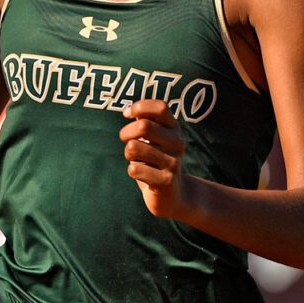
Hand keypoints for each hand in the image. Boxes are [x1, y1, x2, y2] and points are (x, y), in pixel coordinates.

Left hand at [120, 100, 186, 217]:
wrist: (172, 195)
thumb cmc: (156, 160)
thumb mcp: (154, 138)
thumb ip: (145, 121)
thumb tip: (129, 111)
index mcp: (174, 128)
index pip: (160, 108)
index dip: (140, 107)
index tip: (127, 115)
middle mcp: (177, 143)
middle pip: (143, 126)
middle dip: (125, 133)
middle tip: (126, 141)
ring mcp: (173, 162)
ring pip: (133, 147)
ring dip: (128, 154)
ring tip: (138, 160)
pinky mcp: (166, 181)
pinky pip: (134, 169)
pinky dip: (133, 171)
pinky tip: (143, 175)